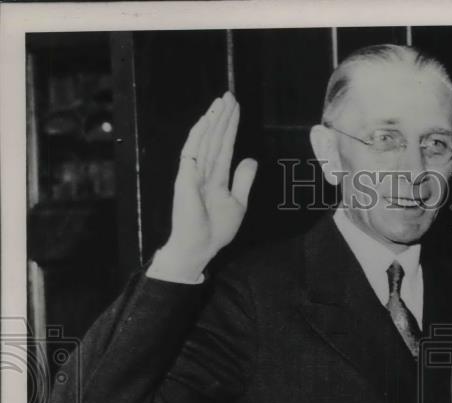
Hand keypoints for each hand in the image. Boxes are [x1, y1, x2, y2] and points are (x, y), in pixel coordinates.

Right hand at [159, 92, 257, 276]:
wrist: (201, 245)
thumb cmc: (216, 228)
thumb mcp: (238, 202)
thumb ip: (243, 180)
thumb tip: (251, 159)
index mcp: (216, 175)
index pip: (224, 145)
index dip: (230, 126)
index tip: (235, 108)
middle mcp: (204, 170)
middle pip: (215, 138)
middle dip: (222, 117)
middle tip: (230, 95)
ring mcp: (193, 172)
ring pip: (205, 140)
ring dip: (213, 120)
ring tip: (222, 102)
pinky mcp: (186, 177)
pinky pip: (192, 152)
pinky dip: (199, 135)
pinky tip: (206, 121)